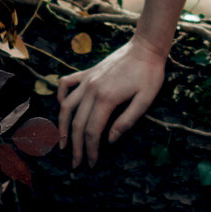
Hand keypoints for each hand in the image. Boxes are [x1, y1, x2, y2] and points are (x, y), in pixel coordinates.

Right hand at [56, 36, 165, 169]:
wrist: (146, 47)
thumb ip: (127, 121)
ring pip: (67, 106)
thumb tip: (109, 140)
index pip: (92, 131)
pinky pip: (67, 84)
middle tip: (76, 164)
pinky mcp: (88, 72)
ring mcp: (88, 79)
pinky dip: (61, 96)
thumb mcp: (145, 100)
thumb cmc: (150, 74)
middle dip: (75, 146)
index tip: (91, 164)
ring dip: (62, 126)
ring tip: (62, 143)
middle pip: (77, 123)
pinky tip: (62, 107)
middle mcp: (92, 89)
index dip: (90, 150)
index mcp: (107, 98)